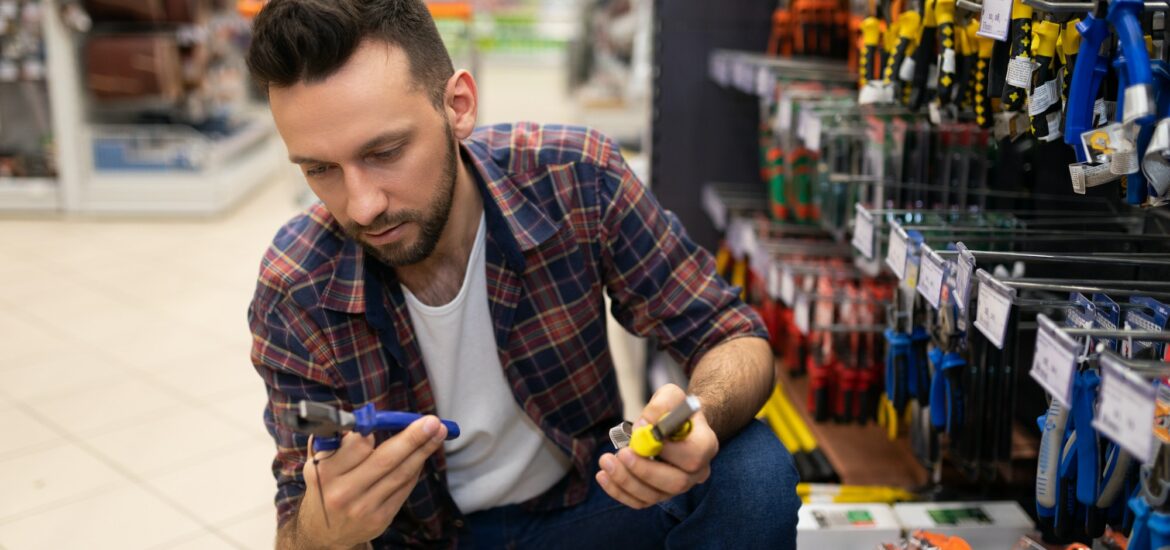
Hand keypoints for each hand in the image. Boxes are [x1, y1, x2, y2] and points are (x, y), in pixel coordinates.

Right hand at [296, 416, 446, 548]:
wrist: (324, 531)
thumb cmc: (325, 486)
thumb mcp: (317, 462)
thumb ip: (335, 441)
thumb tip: (364, 419)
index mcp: (325, 472)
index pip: (357, 446)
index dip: (376, 430)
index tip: (394, 419)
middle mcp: (344, 492)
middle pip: (386, 460)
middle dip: (413, 438)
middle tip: (432, 422)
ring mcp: (364, 508)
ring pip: (401, 474)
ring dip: (423, 451)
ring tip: (438, 433)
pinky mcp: (381, 519)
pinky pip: (404, 488)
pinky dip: (415, 468)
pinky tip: (423, 454)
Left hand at [595, 384, 718, 508]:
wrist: (674, 424)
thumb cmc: (673, 409)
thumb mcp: (670, 395)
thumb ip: (660, 406)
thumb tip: (643, 427)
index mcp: (705, 445)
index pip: (694, 455)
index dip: (668, 450)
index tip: (645, 433)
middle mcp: (697, 472)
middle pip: (676, 482)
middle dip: (644, 470)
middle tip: (621, 453)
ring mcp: (679, 487)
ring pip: (655, 495)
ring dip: (626, 481)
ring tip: (605, 460)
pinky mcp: (660, 494)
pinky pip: (640, 502)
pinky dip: (619, 491)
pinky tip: (603, 476)